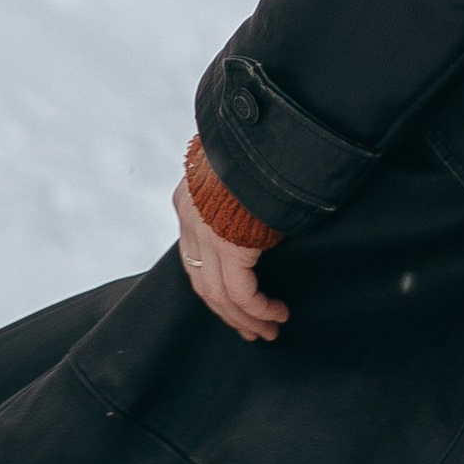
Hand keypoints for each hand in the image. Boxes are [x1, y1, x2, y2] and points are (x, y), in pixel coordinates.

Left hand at [173, 162, 287, 343]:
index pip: (194, 259)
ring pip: (220, 295)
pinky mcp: (228, 246)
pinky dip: (259, 309)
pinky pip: (241, 293)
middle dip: (228, 312)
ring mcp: (205, 236)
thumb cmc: (258, 145)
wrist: (261, 132)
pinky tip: (276, 315)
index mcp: (187, 202)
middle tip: (251, 330)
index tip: (233, 305)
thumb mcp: (236, 170)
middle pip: (203, 283)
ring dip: (246, 318)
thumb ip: (235, 198)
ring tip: (267, 331)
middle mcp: (190, 223)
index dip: (214, 286)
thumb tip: (254, 220)